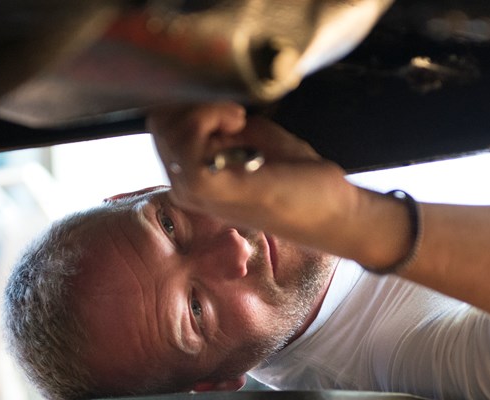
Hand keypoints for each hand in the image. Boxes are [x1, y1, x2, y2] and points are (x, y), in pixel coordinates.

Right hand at [146, 102, 347, 231]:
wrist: (330, 211)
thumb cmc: (297, 179)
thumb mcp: (251, 140)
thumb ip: (220, 125)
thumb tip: (199, 98)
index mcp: (191, 177)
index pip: (160, 125)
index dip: (190, 104)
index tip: (228, 108)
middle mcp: (184, 187)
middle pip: (159, 122)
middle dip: (196, 104)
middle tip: (235, 113)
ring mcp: (193, 190)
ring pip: (166, 126)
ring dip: (206, 108)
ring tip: (239, 119)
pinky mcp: (209, 188)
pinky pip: (184, 139)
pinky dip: (210, 116)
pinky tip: (239, 124)